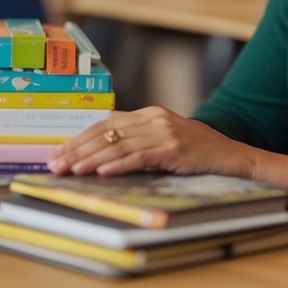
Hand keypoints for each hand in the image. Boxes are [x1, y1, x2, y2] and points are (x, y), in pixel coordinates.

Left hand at [46, 106, 255, 178]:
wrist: (232, 156)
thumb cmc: (196, 151)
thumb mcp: (164, 138)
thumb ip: (138, 139)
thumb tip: (101, 150)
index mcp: (148, 114)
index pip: (105, 124)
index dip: (79, 138)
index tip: (58, 153)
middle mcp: (154, 119)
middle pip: (106, 133)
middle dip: (77, 150)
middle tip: (55, 164)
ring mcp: (164, 133)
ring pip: (118, 146)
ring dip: (91, 160)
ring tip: (71, 171)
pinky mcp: (174, 150)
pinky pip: (140, 158)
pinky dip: (119, 166)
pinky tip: (102, 173)